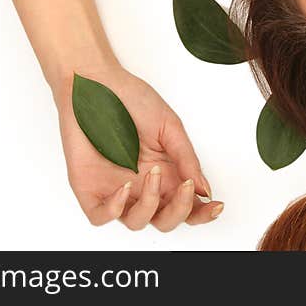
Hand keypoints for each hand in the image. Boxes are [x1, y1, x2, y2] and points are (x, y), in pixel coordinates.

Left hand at [53, 65, 223, 230]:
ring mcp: (115, 190)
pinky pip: (101, 216)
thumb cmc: (131, 99)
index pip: (186, 204)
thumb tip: (204, 189)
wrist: (96, 83)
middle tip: (185, 186)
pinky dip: (114, 210)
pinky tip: (124, 188)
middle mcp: (142, 186)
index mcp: (165, 173)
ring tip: (153, 175)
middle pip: (165, 220)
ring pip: (136, 222)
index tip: (216, 205)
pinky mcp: (89, 189)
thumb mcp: (168, 127)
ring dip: (150, 205)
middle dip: (180, 210)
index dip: (202, 212)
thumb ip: (186, 159)